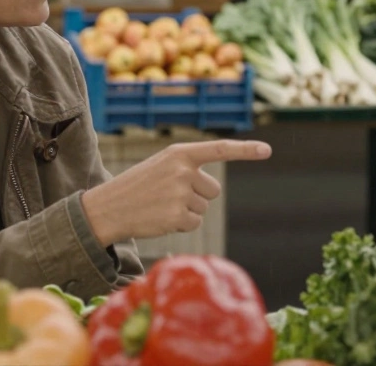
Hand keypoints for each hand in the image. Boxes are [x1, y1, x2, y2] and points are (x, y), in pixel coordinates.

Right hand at [81, 139, 271, 245]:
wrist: (108, 207)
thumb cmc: (138, 186)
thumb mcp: (161, 166)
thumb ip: (188, 170)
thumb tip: (212, 191)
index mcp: (180, 153)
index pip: (220, 149)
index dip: (246, 151)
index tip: (268, 151)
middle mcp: (183, 170)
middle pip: (212, 191)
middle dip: (196, 196)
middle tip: (168, 196)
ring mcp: (180, 193)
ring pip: (203, 208)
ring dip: (186, 211)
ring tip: (161, 206)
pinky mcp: (176, 216)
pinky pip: (194, 223)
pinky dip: (181, 225)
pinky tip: (161, 219)